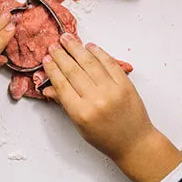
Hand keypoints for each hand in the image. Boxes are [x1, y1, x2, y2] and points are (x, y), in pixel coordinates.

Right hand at [43, 34, 181, 181]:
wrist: (135, 143)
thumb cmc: (106, 138)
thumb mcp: (80, 125)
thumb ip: (64, 104)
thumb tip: (48, 88)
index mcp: (82, 113)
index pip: (62, 84)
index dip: (52, 69)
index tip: (46, 59)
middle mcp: (96, 100)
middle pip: (73, 71)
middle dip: (61, 56)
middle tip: (53, 45)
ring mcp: (112, 90)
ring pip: (90, 63)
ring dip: (76, 48)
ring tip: (67, 39)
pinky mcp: (125, 84)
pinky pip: (109, 63)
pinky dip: (99, 53)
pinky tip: (89, 46)